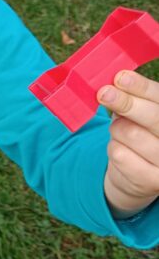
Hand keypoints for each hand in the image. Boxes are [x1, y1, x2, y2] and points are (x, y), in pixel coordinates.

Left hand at [99, 70, 158, 216]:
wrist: (140, 173)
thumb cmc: (139, 132)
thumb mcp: (138, 112)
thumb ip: (132, 97)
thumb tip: (115, 83)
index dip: (141, 87)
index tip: (120, 78)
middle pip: (153, 117)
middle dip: (126, 103)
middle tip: (104, 93)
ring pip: (131, 134)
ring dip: (116, 129)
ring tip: (120, 131)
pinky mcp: (154, 181)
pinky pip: (120, 154)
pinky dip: (113, 148)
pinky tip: (122, 150)